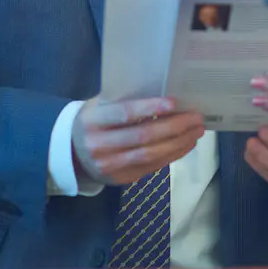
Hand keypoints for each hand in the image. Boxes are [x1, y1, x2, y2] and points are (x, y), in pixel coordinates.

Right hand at [71, 96, 204, 185]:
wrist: (71, 152)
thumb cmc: (93, 120)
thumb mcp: (99, 105)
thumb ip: (124, 98)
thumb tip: (164, 90)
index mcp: (93, 120)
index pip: (124, 114)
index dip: (149, 108)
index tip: (174, 102)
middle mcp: (99, 144)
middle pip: (142, 137)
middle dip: (174, 127)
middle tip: (196, 117)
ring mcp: (110, 165)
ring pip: (150, 155)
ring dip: (178, 143)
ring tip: (196, 131)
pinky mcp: (120, 178)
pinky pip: (151, 167)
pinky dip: (172, 155)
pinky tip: (186, 144)